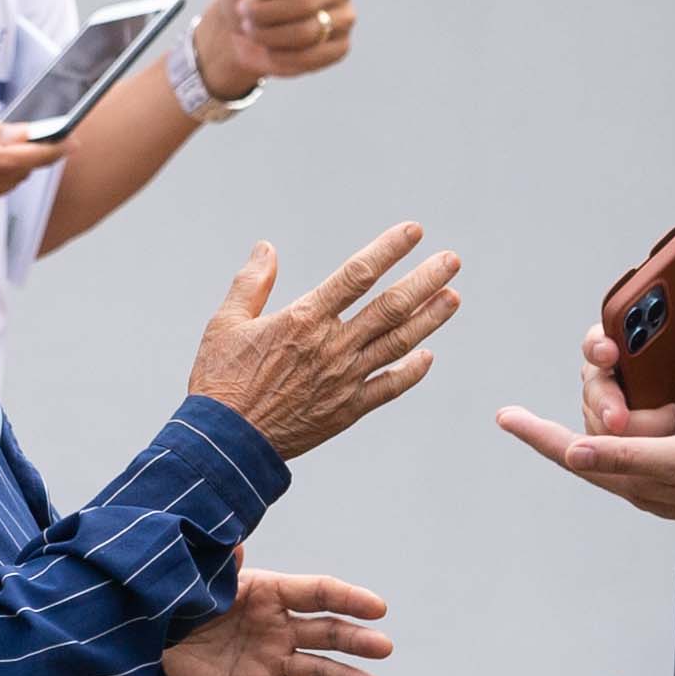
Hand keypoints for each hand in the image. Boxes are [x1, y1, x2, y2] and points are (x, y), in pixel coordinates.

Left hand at [161, 565, 395, 675]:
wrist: (153, 642)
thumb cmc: (183, 601)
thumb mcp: (201, 579)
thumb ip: (222, 565)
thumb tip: (236, 545)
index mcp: (270, 592)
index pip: (318, 593)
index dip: (349, 598)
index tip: (378, 607)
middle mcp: (277, 627)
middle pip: (325, 632)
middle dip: (355, 640)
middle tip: (385, 648)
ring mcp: (268, 660)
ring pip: (313, 670)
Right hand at [186, 224, 462, 458]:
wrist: (226, 443)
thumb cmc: (221, 381)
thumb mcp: (226, 323)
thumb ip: (251, 283)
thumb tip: (267, 248)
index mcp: (303, 319)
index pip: (357, 275)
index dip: (389, 249)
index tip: (414, 232)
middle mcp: (332, 346)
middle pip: (390, 306)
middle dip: (425, 280)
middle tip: (451, 261)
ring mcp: (344, 379)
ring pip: (399, 343)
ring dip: (429, 319)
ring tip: (453, 297)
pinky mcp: (347, 410)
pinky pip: (389, 388)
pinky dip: (412, 372)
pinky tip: (428, 356)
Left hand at [203, 0, 356, 95]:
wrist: (245, 27)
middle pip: (306, 1)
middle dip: (265, 11)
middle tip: (244, 12)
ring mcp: (345, 16)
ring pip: (306, 33)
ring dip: (268, 35)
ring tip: (250, 29)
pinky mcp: (340, 47)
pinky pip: (310, 58)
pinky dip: (279, 57)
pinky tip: (264, 48)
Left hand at [493, 404, 674, 539]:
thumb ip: (624, 456)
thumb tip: (573, 453)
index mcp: (630, 481)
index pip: (571, 452)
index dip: (536, 434)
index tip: (505, 416)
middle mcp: (637, 483)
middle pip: (593, 441)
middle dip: (605, 408)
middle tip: (631, 389)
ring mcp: (657, 478)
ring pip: (621, 438)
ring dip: (632, 411)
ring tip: (668, 405)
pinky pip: (647, 440)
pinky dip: (648, 419)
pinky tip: (662, 410)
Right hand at [575, 274, 674, 434]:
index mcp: (623, 339)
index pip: (597, 341)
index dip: (598, 347)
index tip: (611, 352)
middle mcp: (616, 374)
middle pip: (596, 391)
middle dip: (606, 405)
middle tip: (619, 419)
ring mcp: (623, 407)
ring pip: (606, 426)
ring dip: (631, 433)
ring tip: (671, 429)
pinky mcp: (638, 435)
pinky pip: (625, 450)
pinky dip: (645, 451)